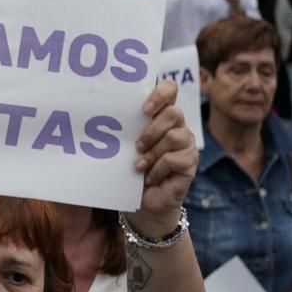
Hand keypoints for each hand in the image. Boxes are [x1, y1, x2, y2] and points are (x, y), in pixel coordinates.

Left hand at [130, 78, 197, 222]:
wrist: (145, 202)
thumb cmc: (133, 169)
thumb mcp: (126, 145)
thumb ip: (125, 128)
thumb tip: (101, 114)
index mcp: (161, 115)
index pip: (170, 89)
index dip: (160, 93)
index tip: (144, 109)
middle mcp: (178, 126)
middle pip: (174, 113)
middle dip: (152, 129)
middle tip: (137, 145)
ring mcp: (187, 145)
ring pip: (175, 136)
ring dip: (153, 151)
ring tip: (139, 164)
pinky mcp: (190, 163)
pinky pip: (175, 159)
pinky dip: (158, 169)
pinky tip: (148, 177)